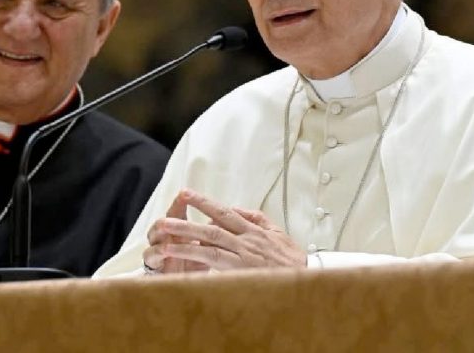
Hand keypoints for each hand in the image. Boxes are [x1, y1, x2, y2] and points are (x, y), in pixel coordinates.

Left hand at [148, 189, 305, 271]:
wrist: (310, 280)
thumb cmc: (293, 260)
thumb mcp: (277, 233)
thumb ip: (256, 218)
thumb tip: (236, 208)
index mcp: (254, 230)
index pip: (224, 212)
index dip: (204, 202)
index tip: (185, 193)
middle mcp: (247, 240)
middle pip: (211, 226)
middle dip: (186, 220)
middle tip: (163, 216)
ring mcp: (244, 257)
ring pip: (209, 244)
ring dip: (184, 239)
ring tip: (164, 237)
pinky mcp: (244, 272)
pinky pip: (217, 265)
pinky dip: (200, 262)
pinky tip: (183, 262)